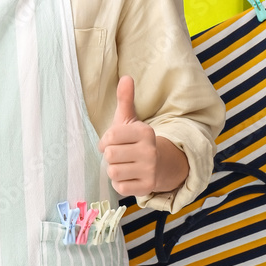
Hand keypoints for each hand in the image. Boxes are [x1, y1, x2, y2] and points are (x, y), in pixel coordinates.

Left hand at [98, 76, 157, 197]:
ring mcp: (150, 170)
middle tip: (120, 154)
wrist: (159, 164)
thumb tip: (126, 77)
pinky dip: (120, 183)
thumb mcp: (130, 119)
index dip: (105, 141)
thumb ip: (125, 99)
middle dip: (110, 156)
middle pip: (110, 156)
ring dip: (114, 170)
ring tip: (125, 164)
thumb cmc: (136, 140)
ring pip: (113, 173)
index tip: (112, 142)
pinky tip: (129, 176)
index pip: (110, 137)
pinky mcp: (147, 187)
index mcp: (145, 132)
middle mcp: (150, 150)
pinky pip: (119, 187)